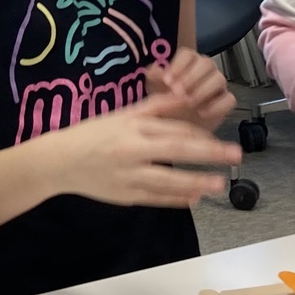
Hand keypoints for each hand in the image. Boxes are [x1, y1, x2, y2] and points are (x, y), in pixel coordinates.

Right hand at [55, 92, 240, 207]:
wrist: (59, 161)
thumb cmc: (92, 134)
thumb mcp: (122, 115)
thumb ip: (155, 107)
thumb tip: (184, 96)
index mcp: (133, 127)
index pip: (173, 129)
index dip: (200, 136)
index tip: (220, 141)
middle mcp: (132, 151)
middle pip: (176, 151)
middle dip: (208, 154)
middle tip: (235, 155)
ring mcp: (129, 175)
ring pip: (169, 180)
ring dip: (196, 182)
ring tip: (219, 183)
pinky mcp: (125, 195)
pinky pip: (156, 198)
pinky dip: (176, 199)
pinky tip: (194, 198)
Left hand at [146, 49, 236, 130]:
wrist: (176, 127)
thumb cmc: (166, 103)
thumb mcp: (154, 89)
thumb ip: (154, 77)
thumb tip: (157, 70)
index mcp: (188, 63)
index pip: (188, 55)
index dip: (178, 65)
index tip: (167, 80)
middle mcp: (205, 71)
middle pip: (206, 63)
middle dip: (191, 77)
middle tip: (178, 92)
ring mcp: (217, 86)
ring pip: (219, 78)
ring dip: (203, 90)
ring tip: (189, 102)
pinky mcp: (225, 102)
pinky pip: (229, 99)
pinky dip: (217, 106)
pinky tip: (202, 112)